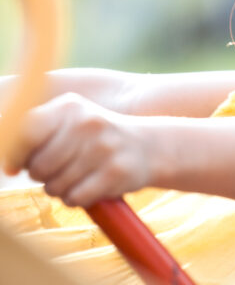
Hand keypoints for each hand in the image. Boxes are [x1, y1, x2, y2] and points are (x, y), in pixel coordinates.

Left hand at [3, 93, 156, 206]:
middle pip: (38, 166)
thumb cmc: (97, 139)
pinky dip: (76, 199)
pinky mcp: (117, 171)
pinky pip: (76, 197)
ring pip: (55, 185)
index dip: (14, 154)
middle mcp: (88, 123)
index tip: (16, 165)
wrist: (150, 146)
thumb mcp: (70, 122)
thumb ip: (37, 134)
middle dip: (41, 175)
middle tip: (57, 170)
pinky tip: (88, 187)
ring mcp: (104, 147)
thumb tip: (8, 162)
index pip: (26, 131)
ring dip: (60, 189)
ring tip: (76, 177)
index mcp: (70, 107)